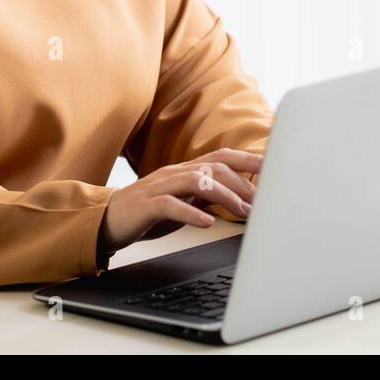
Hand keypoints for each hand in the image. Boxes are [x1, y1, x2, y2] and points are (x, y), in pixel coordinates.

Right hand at [98, 148, 263, 253]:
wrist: (106, 220)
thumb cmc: (147, 212)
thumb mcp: (182, 201)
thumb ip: (205, 196)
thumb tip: (237, 198)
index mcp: (185, 170)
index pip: (221, 157)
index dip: (247, 160)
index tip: (273, 167)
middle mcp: (174, 173)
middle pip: (213, 167)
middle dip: (241, 181)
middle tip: (261, 202)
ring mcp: (159, 187)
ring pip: (196, 181)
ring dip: (223, 196)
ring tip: (241, 211)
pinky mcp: (146, 205)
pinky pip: (171, 205)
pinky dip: (191, 212)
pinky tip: (206, 222)